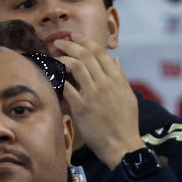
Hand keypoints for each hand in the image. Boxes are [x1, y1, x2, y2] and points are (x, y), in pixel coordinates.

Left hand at [51, 33, 144, 169]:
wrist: (122, 144)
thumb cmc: (126, 122)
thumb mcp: (129, 96)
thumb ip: (121, 76)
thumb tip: (116, 60)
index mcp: (118, 79)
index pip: (100, 52)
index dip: (85, 41)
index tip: (75, 36)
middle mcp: (105, 83)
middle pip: (86, 55)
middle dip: (70, 45)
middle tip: (60, 42)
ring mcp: (93, 94)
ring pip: (76, 66)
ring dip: (63, 58)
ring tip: (54, 56)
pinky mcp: (82, 107)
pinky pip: (67, 87)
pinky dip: (59, 79)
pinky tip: (53, 76)